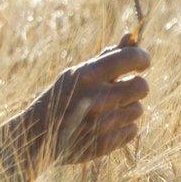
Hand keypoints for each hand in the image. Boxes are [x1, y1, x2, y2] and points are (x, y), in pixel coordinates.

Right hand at [25, 33, 150, 164]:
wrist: (38, 136)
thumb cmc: (62, 98)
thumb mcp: (78, 73)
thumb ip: (107, 56)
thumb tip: (132, 36)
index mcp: (87, 75)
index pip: (130, 58)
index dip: (142, 58)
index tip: (142, 62)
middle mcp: (96, 98)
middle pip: (142, 86)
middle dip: (137, 85)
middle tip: (124, 87)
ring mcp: (101, 123)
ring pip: (138, 109)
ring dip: (128, 107)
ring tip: (108, 109)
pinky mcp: (105, 144)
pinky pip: (133, 130)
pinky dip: (123, 127)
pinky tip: (106, 125)